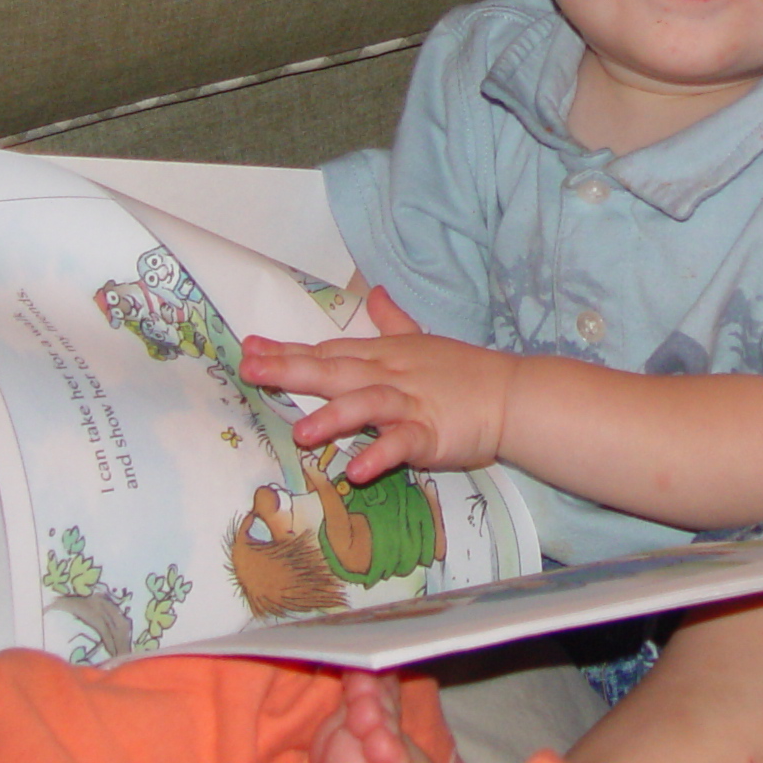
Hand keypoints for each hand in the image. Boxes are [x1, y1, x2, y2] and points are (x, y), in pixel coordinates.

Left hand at [238, 286, 515, 482]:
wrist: (512, 395)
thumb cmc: (463, 372)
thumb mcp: (422, 340)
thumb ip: (393, 321)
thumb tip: (375, 292)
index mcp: (382, 356)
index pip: (327, 351)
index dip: (288, 350)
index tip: (250, 348)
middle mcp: (389, 375)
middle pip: (334, 370)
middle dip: (290, 370)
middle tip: (250, 369)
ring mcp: (410, 403)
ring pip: (366, 405)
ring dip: (334, 417)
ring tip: (300, 434)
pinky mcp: (431, 433)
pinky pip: (402, 445)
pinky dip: (382, 455)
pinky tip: (359, 471)